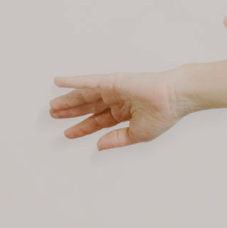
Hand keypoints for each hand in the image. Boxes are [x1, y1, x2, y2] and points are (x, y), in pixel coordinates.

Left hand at [49, 68, 182, 150]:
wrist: (173, 98)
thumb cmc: (162, 116)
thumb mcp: (137, 134)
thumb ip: (117, 140)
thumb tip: (98, 146)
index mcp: (125, 114)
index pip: (98, 122)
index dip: (83, 128)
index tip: (68, 133)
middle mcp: (117, 101)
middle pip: (88, 107)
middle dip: (72, 112)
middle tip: (54, 114)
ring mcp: (113, 90)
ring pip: (85, 95)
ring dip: (68, 100)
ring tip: (53, 105)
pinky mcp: (111, 81)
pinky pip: (88, 81)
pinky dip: (72, 81)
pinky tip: (58, 82)